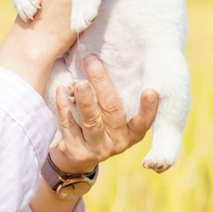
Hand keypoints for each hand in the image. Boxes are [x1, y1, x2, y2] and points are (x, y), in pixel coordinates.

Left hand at [50, 54, 158, 173]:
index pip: (144, 120)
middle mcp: (119, 142)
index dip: (148, 107)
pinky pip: (70, 126)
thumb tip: (113, 54)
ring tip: (79, 83)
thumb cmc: (101, 124)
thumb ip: (119, 95)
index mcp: (133, 132)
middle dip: (102, 84)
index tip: (151, 91)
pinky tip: (61, 91)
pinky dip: (65, 107)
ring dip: (85, 100)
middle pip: (112, 111)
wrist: (78, 157)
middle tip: (92, 62)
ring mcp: (98, 149)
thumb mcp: (114, 116)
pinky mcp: (78, 152)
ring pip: (92, 121)